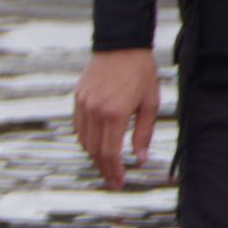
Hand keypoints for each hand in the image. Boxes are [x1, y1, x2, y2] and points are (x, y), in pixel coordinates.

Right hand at [73, 47, 159, 190]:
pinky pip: (78, 127)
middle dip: (103, 168)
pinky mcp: (77, 99)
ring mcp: (83, 105)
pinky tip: (96, 142)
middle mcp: (95, 111)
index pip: (110, 152)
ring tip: (105, 162)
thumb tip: (140, 157)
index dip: (113, 171)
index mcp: (114, 113)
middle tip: (111, 179)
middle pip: (94, 151)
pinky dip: (86, 139)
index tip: (117, 182)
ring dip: (93, 154)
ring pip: (83, 141)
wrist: (121, 45)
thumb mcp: (150, 103)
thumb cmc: (139, 70)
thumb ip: (143, 132)